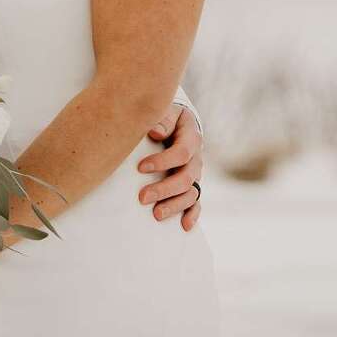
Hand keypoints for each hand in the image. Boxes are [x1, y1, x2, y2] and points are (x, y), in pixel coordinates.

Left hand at [139, 103, 203, 230]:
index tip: (140, 167)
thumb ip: (162, 120)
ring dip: (174, 205)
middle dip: (164, 189)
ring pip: (190, 193)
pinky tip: (184, 226)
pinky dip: (192, 215)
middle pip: (186, 178)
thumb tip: (155, 132)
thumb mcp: (166, 110)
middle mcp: (196, 158)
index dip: (162, 161)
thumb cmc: (166, 117)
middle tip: (142, 198)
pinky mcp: (191, 185)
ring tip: (156, 215)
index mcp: (191, 137)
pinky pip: (196, 202)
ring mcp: (195, 174)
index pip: (181, 153)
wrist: (177, 123)